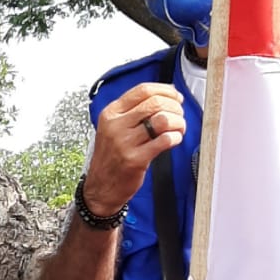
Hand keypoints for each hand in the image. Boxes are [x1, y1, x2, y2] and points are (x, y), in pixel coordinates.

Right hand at [83, 81, 186, 217]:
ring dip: (178, 122)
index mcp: (111, 114)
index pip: (142, 90)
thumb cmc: (111, 158)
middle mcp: (116, 126)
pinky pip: (164, 140)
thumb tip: (165, 95)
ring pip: (162, 119)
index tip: (175, 97)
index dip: (165, 90)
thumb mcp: (112, 128)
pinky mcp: (135, 159)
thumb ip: (133, 112)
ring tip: (178, 129)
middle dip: (175, 107)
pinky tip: (173, 140)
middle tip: (178, 115)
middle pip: (155, 103)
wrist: (100, 188)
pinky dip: (175, 138)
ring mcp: (124, 143)